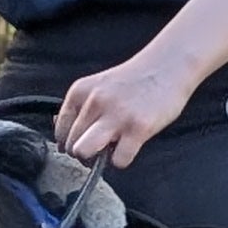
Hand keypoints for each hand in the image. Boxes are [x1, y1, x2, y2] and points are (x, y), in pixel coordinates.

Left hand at [53, 39, 196, 168]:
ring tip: (109, 151)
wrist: (167, 66)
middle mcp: (94, 102)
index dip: (70, 143)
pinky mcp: (137, 128)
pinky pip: (118, 160)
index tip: (81, 144)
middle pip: (71, 145)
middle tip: (100, 148)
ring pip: (83, 151)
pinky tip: (129, 147)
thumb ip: (82, 107)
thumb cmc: (134, 80)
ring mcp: (115, 116)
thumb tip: (64, 135)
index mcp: (80, 91)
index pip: (60, 129)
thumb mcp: (98, 86)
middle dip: (84, 153)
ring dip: (95, 159)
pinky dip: (122, 160)